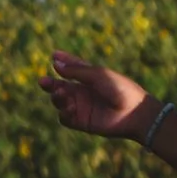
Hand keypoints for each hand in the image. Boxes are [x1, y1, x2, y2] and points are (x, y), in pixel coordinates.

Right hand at [38, 52, 157, 138]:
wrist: (134, 112)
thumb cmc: (119, 89)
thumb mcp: (97, 74)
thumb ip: (76, 70)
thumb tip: (55, 63)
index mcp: (89, 78)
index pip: (71, 69)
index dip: (62, 62)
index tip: (53, 56)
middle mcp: (83, 92)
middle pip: (59, 87)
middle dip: (50, 84)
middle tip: (43, 81)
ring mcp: (81, 107)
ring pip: (59, 102)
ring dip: (56, 98)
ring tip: (61, 95)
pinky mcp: (81, 122)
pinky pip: (64, 118)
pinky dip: (63, 112)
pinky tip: (69, 108)